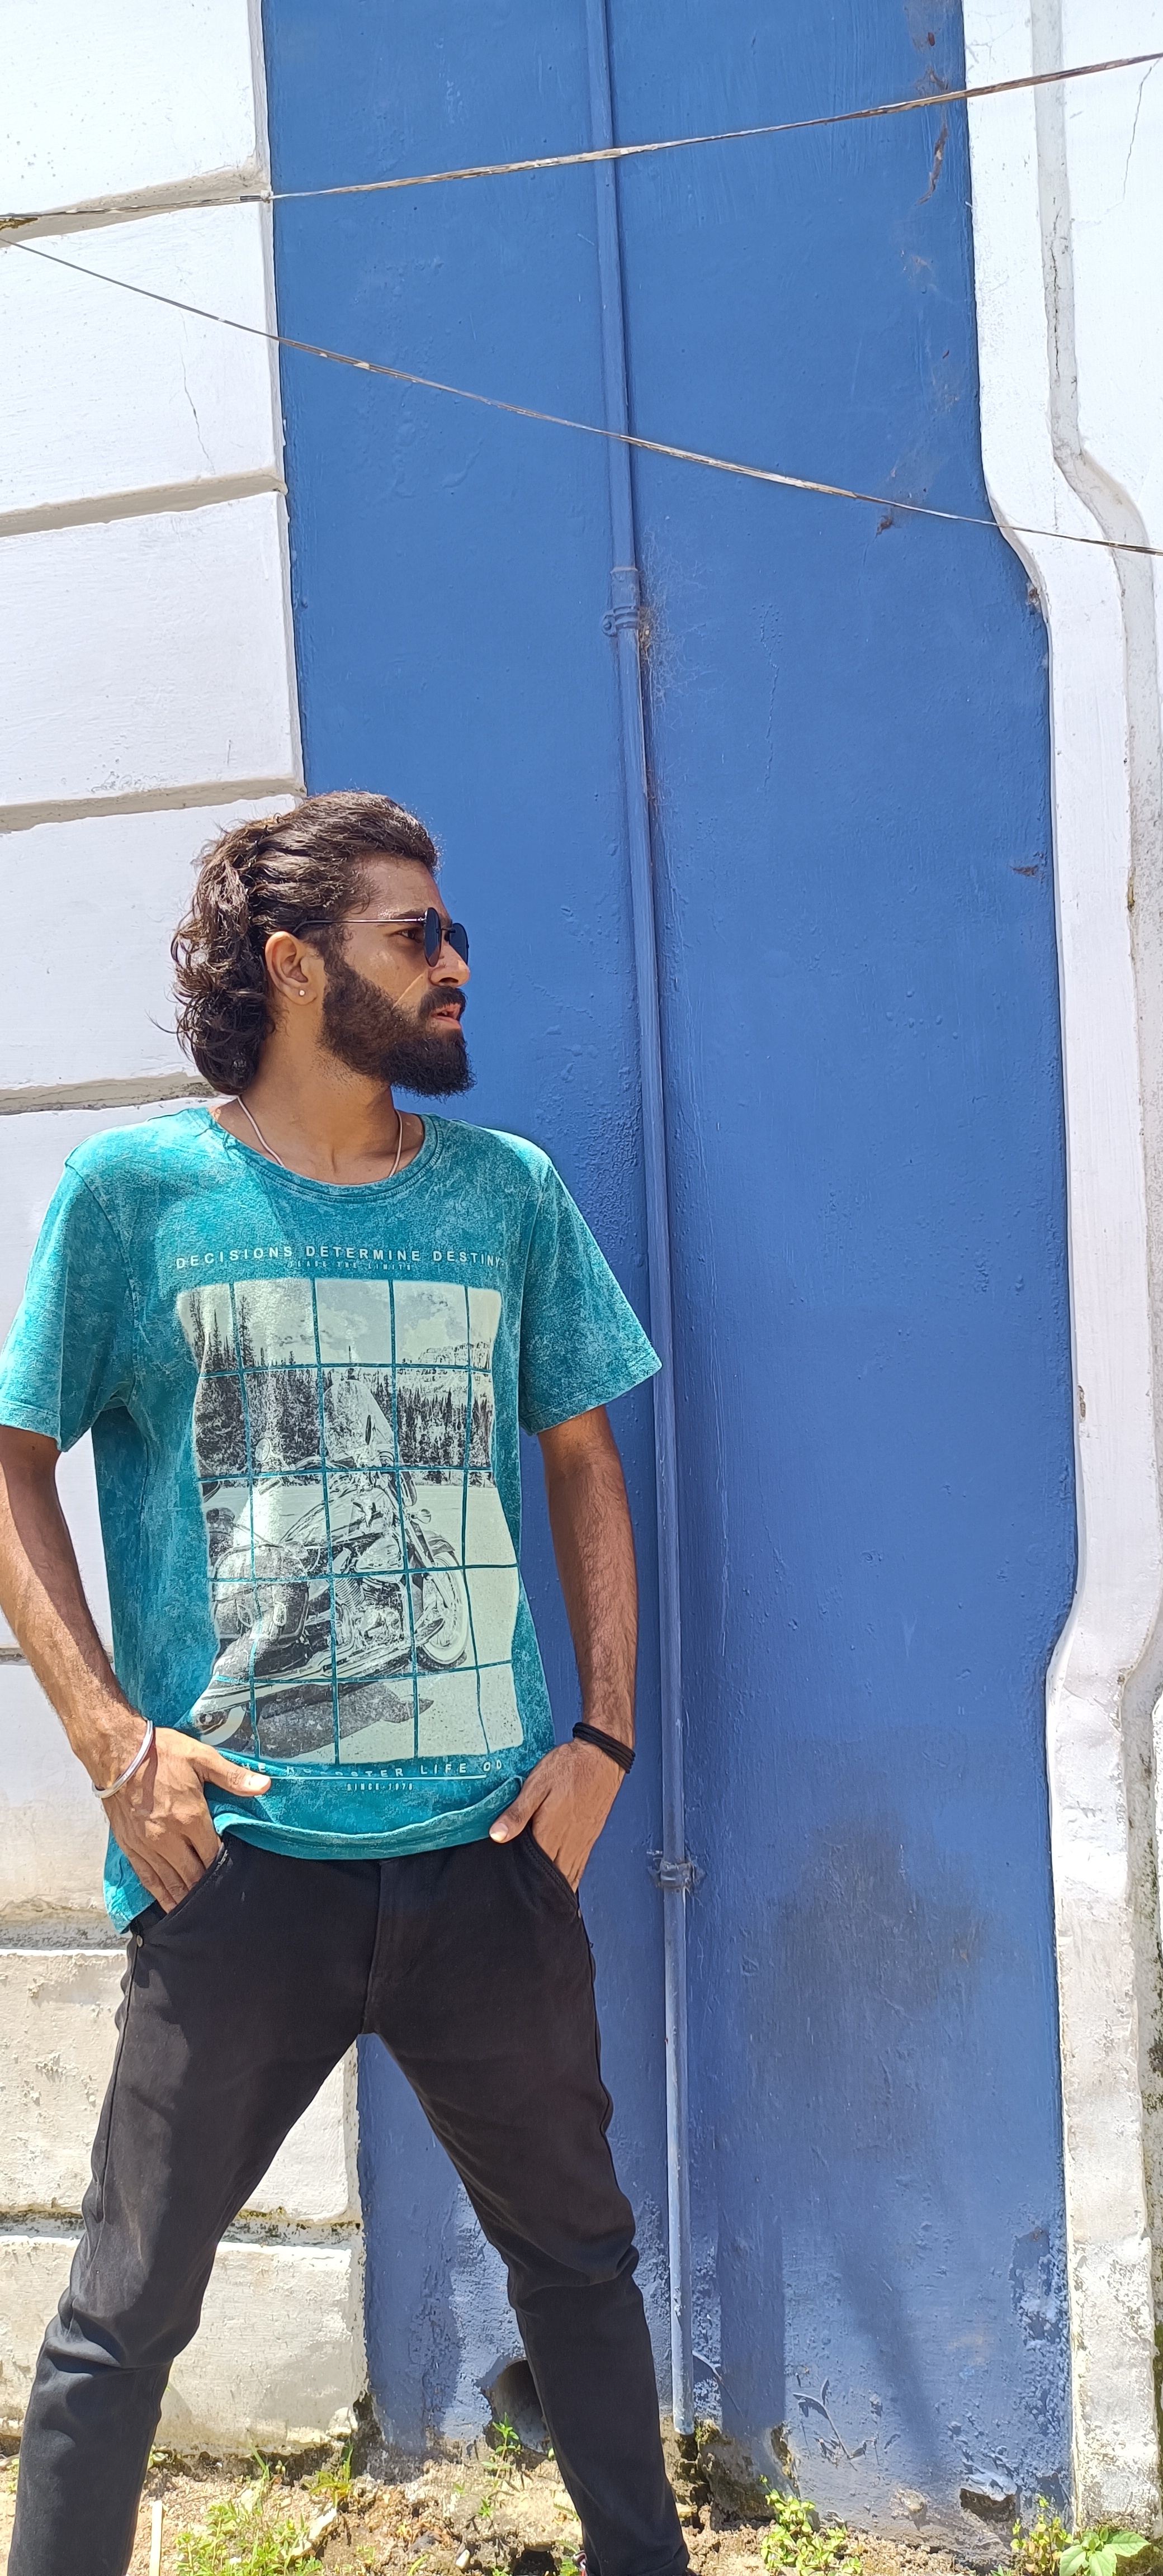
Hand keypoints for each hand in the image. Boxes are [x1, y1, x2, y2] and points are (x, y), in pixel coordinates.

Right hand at [103, 1724, 269, 1912]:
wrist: (117, 1753)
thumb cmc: (160, 1753)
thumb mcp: (201, 1758)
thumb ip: (232, 1777)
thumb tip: (264, 1786)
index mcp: (190, 1818)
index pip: (213, 1854)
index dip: (224, 1866)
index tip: (233, 1873)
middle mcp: (169, 1838)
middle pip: (194, 1874)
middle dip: (207, 1886)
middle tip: (220, 1897)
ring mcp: (148, 1846)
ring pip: (171, 1882)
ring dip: (186, 1897)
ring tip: (199, 1910)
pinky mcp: (131, 1847)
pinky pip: (148, 1879)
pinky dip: (160, 1895)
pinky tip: (170, 1905)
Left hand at [489, 1736, 624, 1889]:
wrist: (601, 1757)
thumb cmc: (568, 1767)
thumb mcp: (535, 1784)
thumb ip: (517, 1813)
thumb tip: (497, 1836)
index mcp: (551, 1834)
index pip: (533, 1870)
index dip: (520, 1882)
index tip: (508, 1891)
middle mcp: (568, 1845)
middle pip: (550, 1879)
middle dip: (537, 1890)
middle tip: (521, 1898)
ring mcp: (581, 1844)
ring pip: (568, 1877)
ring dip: (554, 1887)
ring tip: (540, 1899)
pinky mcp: (590, 1839)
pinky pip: (579, 1868)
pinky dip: (570, 1878)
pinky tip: (563, 1882)